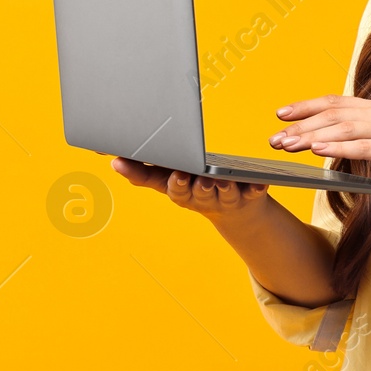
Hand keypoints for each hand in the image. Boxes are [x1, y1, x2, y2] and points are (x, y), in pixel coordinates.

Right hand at [111, 157, 271, 225]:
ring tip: (218, 181)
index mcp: (181, 191)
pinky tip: (258, 184)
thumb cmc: (194, 186)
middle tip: (190, 177)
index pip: (171, 189)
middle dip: (191, 186)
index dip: (170, 183)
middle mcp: (202, 198)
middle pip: (195, 194)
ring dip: (220, 188)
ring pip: (222, 195)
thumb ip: (142, 169)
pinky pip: (253, 193)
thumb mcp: (168, 179)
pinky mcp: (249, 196)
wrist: (235, 211)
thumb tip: (111, 160)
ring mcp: (225, 198)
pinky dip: (255, 189)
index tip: (173, 175)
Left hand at [270, 95, 370, 193]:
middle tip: (275, 138)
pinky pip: (363, 146)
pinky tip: (318, 151)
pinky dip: (338, 147)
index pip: (335, 102)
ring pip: (343, 128)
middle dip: (301, 125)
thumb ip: (361, 136)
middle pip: (333, 113)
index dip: (306, 106)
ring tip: (289, 145)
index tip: (280, 114)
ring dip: (312, 136)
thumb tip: (328, 141)